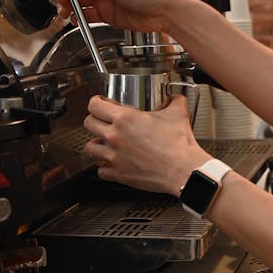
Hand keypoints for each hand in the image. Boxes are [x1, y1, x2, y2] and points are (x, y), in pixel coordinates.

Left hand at [83, 94, 210, 193]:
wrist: (183, 170)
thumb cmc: (179, 146)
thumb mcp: (178, 114)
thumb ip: (174, 101)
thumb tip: (174, 98)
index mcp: (125, 119)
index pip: (95, 105)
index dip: (96, 102)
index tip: (100, 103)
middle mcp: (115, 137)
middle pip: (88, 124)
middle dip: (94, 120)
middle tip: (102, 121)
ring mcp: (114, 157)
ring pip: (90, 147)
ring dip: (96, 143)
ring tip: (103, 143)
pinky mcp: (118, 174)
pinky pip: (101, 170)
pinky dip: (104, 167)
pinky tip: (112, 163)